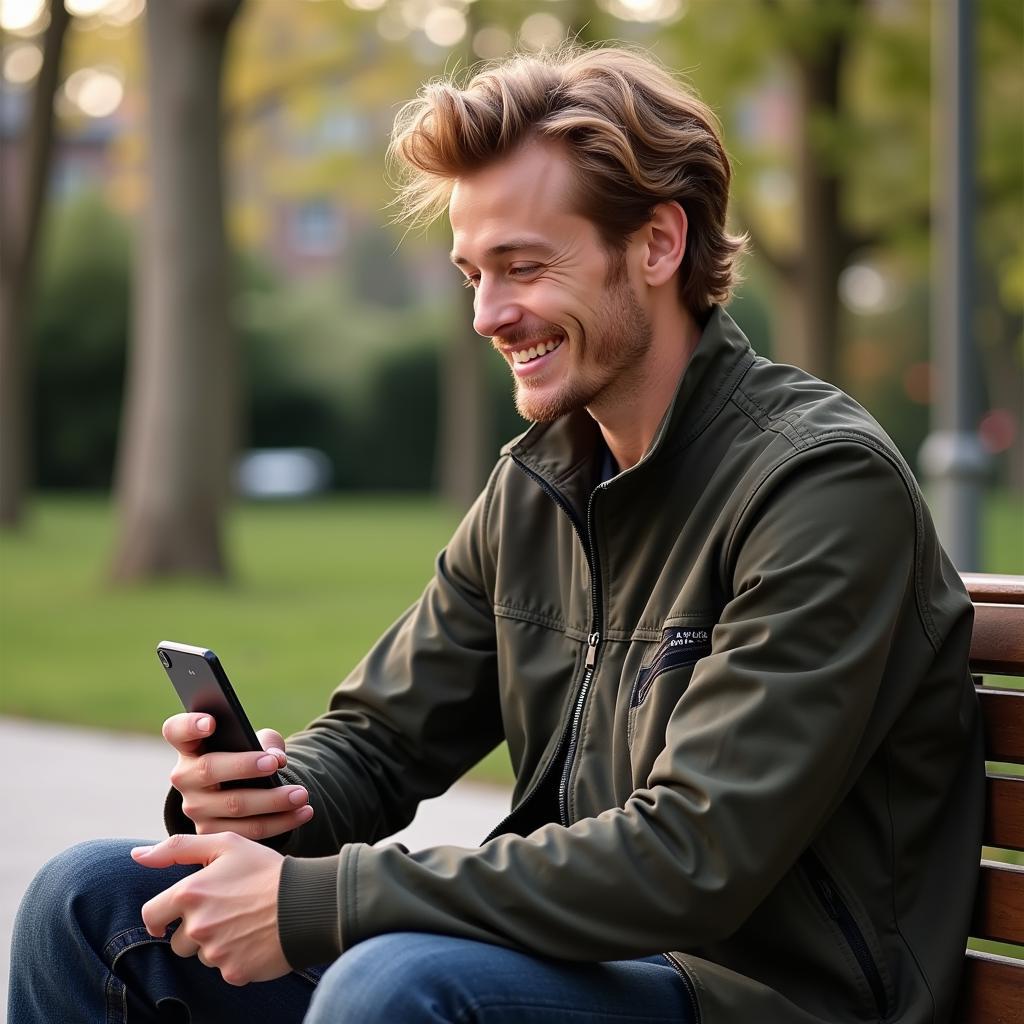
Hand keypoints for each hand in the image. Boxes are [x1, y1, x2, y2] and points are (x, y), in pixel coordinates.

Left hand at [133, 832, 290, 985]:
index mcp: (190, 893)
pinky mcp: (233, 972)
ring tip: (245, 923)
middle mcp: (197, 926)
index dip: (160, 917)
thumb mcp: (226, 844)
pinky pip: (225, 969)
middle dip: (195, 930)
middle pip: (178, 941)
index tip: (171, 918)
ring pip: (203, 955)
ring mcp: (215, 952)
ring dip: (217, 944)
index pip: (151, 915)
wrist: (306, 900)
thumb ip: (178, 848)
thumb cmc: (266, 869)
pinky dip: (237, 957)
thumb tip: (136, 856)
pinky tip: (256, 939)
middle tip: (227, 912)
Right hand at [163, 713, 313, 840]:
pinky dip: (280, 822)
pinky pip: (248, 830)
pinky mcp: (211, 833)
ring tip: (301, 794)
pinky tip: (303, 812)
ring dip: (272, 801)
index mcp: (190, 746)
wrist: (242, 789)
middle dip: (243, 766)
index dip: (190, 725)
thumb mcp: (255, 741)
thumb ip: (266, 743)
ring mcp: (195, 808)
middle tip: (273, 764)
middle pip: (208, 769)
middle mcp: (185, 777)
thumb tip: (277, 759)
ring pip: (234, 805)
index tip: (211, 722)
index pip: (177, 730)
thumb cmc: (247, 756)